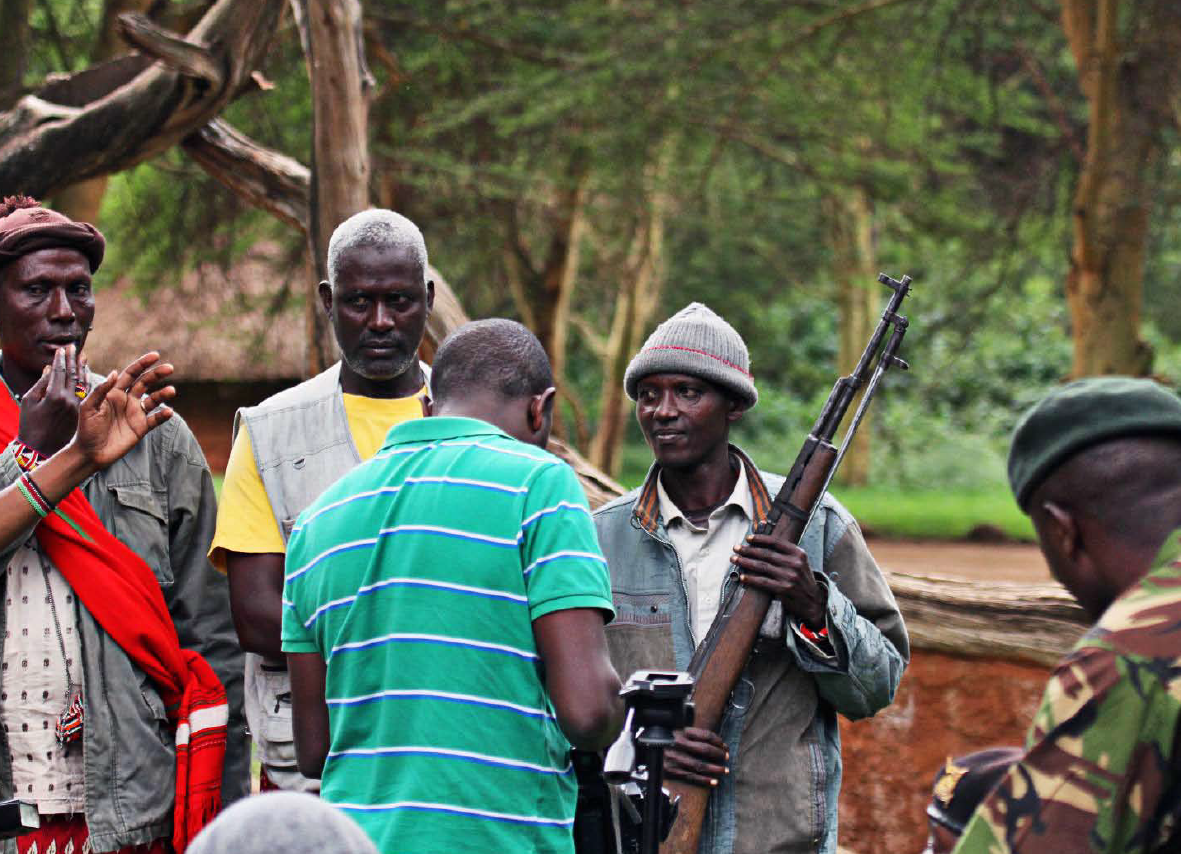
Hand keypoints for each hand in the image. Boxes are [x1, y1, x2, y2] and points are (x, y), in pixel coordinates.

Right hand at [18, 344, 84, 455]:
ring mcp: (77, 406)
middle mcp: (68, 399)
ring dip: (82, 369)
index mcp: (54, 395)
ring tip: (83, 357)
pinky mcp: (81, 413)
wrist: (40, 447)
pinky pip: (86, 394)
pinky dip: (86, 382)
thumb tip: (48, 368)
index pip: (59, 372)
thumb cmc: (30, 424)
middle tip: (73, 347)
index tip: (61, 349)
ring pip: (82, 383)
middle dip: (73, 360)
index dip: (60, 359)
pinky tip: (86, 375)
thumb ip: (41, 384)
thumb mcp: (29, 402)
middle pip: (73, 375)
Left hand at [73, 352, 175, 469]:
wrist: (90, 453)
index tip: (155, 355)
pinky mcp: (141, 428)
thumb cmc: (86, 429)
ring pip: (153, 400)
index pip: (131, 374)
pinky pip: (155, 419)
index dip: (142, 364)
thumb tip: (115, 372)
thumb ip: (101, 390)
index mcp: (114, 393)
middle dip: (157, 374)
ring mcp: (135, 414)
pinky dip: (163, 415)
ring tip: (171, 391)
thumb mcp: (88, 408)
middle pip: (145, 383)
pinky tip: (169, 411)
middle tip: (170, 367)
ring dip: (163, 394)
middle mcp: (127, 401)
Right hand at [663, 727, 727, 787]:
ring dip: (715, 769)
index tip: (724, 746)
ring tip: (724, 771)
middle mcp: (677, 743)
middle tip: (727, 758)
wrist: (644, 750)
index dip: (718, 741)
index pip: (705, 735)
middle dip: (718, 754)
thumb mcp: (677, 732)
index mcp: (681, 731)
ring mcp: (674, 757)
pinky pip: (691, 776)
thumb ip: (692, 735)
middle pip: (704, 749)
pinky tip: (714, 781)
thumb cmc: (665, 741)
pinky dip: (704, 780)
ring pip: (699, 765)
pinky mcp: (670, 770)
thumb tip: (715, 743)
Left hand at [731, 533, 827, 628]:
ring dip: (745, 562)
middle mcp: (795, 564)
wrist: (813, 601)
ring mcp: (790, 577)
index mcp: (798, 554)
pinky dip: (750, 579)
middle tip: (736, 548)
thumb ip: (785, 553)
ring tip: (734, 559)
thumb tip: (761, 543)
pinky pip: (763, 582)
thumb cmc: (801, 580)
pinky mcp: (784, 589)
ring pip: (762, 567)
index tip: (748, 538)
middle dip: (748, 550)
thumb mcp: (799, 563)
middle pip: (766, 554)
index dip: (760, 539)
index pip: (776, 542)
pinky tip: (742, 576)